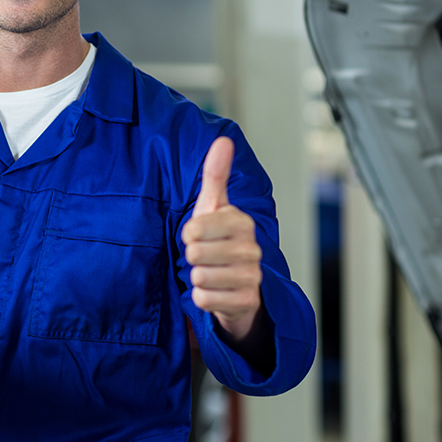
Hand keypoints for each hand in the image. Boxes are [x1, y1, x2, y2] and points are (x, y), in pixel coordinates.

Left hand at [182, 136, 262, 342]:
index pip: (195, 228)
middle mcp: (251, 249)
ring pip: (199, 277)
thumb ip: (216, 175)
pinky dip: (201, 298)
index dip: (189, 234)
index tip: (198, 234)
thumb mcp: (214, 207)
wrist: (238, 285)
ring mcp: (251, 277)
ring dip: (197, 277)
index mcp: (241, 222)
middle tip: (204, 256)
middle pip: (195, 254)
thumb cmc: (219, 240)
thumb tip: (223, 139)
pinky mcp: (245, 303)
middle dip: (192, 257)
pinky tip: (214, 291)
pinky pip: (204, 299)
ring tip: (210, 272)